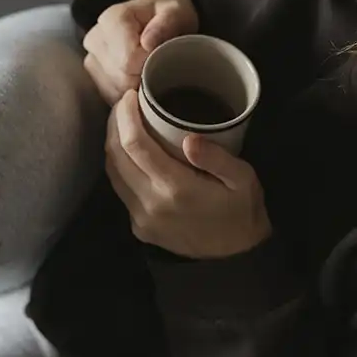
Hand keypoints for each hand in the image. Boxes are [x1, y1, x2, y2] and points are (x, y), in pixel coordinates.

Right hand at [82, 0, 199, 104]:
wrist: (155, 21)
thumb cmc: (167, 17)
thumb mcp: (176, 12)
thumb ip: (166, 23)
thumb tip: (147, 43)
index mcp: (112, 19)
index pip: (128, 60)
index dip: (149, 63)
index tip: (161, 56)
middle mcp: (95, 38)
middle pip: (121, 77)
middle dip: (143, 76)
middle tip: (158, 64)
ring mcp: (90, 59)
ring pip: (115, 89)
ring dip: (136, 86)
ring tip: (148, 69)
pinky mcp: (92, 76)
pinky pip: (110, 96)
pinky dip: (127, 93)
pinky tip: (139, 79)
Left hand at [103, 90, 271, 258]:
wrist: (234, 261)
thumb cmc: (242, 213)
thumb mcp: (244, 180)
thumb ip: (217, 158)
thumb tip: (189, 138)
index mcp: (176, 188)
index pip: (135, 145)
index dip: (126, 116)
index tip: (129, 96)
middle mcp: (151, 203)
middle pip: (116, 155)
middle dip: (115, 124)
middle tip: (124, 103)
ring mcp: (141, 218)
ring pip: (112, 173)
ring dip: (113, 144)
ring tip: (123, 122)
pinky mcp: (139, 227)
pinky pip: (120, 189)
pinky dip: (120, 165)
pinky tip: (131, 152)